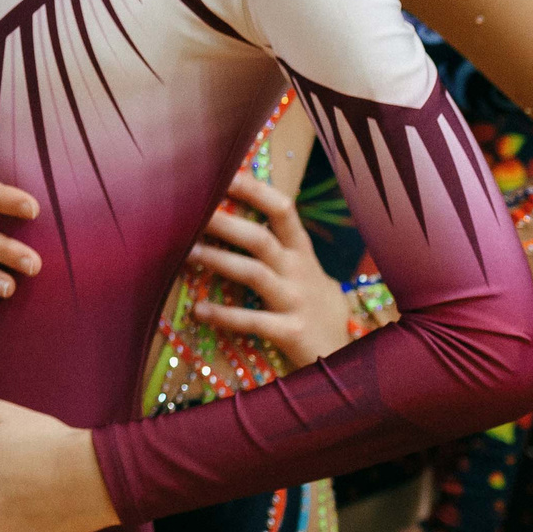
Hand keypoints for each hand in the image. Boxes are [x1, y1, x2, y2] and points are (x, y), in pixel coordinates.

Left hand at [185, 173, 349, 367]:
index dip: (254, 190)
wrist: (347, 357)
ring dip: (218, 261)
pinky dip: (224, 315)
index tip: (223, 173)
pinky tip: (198, 309)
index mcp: (302, 253)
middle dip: (224, 223)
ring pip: (254, 274)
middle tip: (189, 212)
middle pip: (260, 238)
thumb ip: (277, 248)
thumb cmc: (314, 307)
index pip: (282, 210)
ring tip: (185, 253)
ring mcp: (297, 301)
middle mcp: (300, 272)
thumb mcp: (305, 273)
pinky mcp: (292, 332)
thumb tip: (229, 216)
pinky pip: (254, 320)